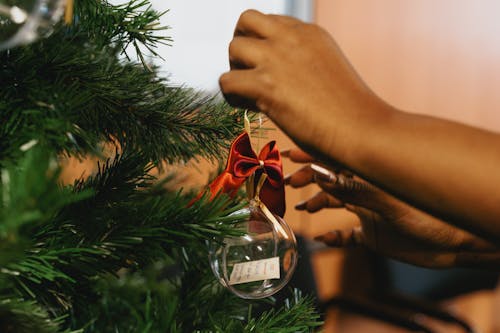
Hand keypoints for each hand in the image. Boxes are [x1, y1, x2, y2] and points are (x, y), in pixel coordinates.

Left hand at [219, 10, 388, 159]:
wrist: (363, 130)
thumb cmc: (351, 112)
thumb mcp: (328, 71)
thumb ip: (303, 64)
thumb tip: (280, 80)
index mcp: (309, 33)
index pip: (270, 22)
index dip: (263, 45)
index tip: (271, 71)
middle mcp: (291, 38)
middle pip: (245, 21)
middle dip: (242, 46)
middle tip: (250, 73)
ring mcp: (277, 59)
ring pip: (234, 48)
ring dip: (236, 71)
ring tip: (251, 94)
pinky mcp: (265, 84)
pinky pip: (227, 82)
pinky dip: (232, 97)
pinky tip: (251, 109)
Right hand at [283, 148, 499, 267]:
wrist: (458, 244)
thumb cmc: (431, 215)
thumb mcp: (389, 202)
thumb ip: (354, 189)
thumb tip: (321, 173)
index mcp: (370, 177)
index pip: (336, 160)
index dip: (312, 156)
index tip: (290, 153)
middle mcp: (366, 192)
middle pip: (330, 181)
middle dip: (308, 179)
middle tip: (287, 181)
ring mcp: (368, 213)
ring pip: (335, 204)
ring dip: (317, 203)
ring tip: (302, 207)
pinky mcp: (372, 235)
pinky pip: (347, 235)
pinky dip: (334, 237)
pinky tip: (323, 238)